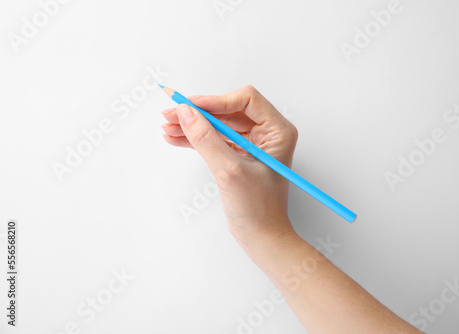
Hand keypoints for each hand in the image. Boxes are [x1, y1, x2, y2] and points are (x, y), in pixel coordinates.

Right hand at [161, 85, 297, 243]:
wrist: (261, 237)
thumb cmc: (259, 209)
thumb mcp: (230, 171)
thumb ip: (207, 139)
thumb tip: (186, 113)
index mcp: (277, 131)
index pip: (245, 100)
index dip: (216, 100)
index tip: (190, 106)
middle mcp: (267, 134)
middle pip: (228, 110)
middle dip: (200, 112)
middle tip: (171, 113)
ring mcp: (253, 144)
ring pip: (219, 124)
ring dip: (194, 125)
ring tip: (168, 126)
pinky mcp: (239, 156)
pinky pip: (216, 139)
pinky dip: (196, 138)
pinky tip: (177, 138)